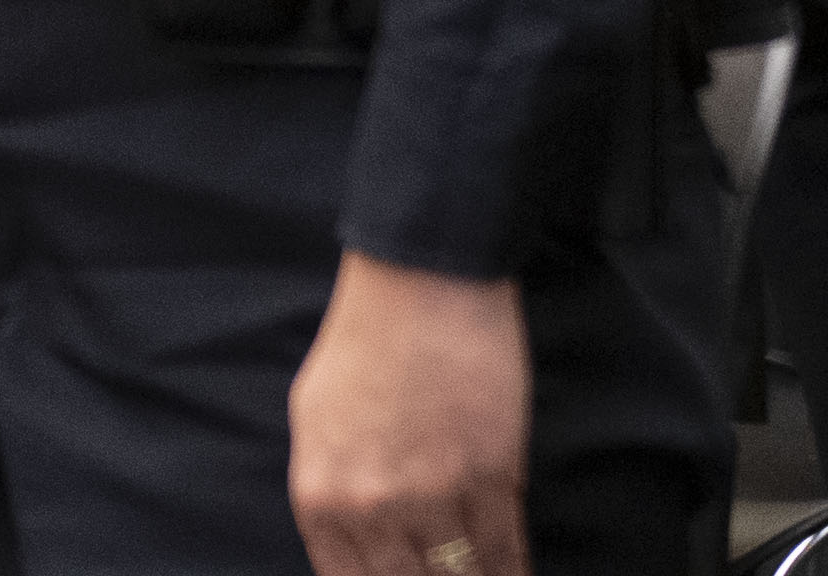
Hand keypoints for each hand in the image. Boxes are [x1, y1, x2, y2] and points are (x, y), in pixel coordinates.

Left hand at [287, 249, 534, 575]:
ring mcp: (434, 496)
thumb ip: (331, 493)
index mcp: (319, 494)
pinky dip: (512, 575)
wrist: (421, 281)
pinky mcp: (492, 478)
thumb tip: (353, 547)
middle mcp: (371, 506)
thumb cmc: (364, 343)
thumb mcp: (315, 421)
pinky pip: (504, 554)